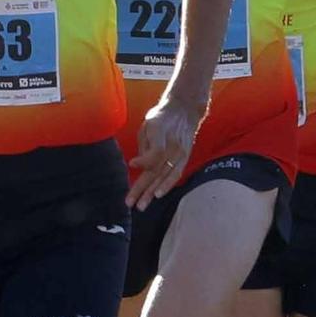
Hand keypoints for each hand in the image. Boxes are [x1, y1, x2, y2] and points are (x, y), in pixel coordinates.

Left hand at [127, 95, 201, 210]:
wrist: (185, 111)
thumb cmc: (162, 118)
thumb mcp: (148, 125)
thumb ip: (144, 146)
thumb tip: (136, 166)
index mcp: (160, 131)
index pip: (156, 151)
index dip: (144, 160)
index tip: (132, 165)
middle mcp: (172, 144)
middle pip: (157, 169)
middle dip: (142, 188)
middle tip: (130, 202)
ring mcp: (180, 153)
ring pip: (165, 176)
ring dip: (152, 192)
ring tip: (142, 205)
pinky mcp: (185, 158)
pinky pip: (175, 174)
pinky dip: (167, 186)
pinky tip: (158, 195)